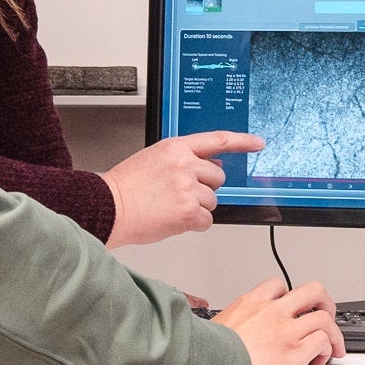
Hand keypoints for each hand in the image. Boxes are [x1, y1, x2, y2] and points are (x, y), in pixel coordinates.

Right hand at [104, 132, 263, 246]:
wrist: (107, 207)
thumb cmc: (126, 186)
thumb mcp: (154, 158)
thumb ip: (184, 159)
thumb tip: (212, 165)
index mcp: (176, 147)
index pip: (217, 140)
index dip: (242, 141)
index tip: (257, 143)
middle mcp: (185, 165)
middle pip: (218, 177)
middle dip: (206, 187)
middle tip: (180, 194)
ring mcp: (188, 189)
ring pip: (213, 201)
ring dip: (197, 207)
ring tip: (170, 206)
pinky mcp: (188, 212)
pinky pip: (207, 220)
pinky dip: (194, 224)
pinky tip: (173, 219)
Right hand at [215, 275, 344, 364]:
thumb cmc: (206, 354)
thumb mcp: (213, 326)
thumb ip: (229, 326)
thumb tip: (223, 338)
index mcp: (251, 303)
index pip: (278, 286)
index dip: (290, 296)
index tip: (293, 309)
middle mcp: (273, 312)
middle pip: (313, 291)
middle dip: (325, 303)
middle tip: (326, 316)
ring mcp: (286, 331)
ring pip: (324, 319)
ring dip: (333, 333)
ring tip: (332, 346)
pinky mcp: (295, 352)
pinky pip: (323, 342)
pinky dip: (326, 350)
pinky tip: (318, 361)